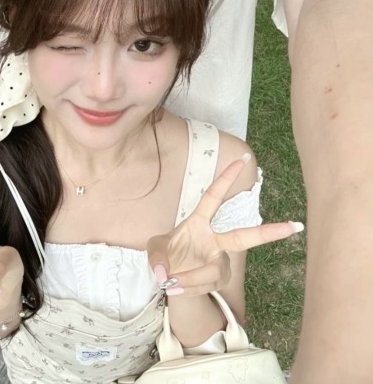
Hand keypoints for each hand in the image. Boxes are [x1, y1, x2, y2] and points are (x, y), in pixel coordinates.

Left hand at [147, 157, 302, 295]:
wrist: (170, 279)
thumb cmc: (166, 255)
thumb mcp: (154, 249)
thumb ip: (155, 256)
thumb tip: (164, 272)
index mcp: (198, 222)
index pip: (213, 197)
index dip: (225, 179)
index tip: (241, 159)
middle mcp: (214, 241)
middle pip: (243, 237)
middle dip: (268, 232)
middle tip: (294, 226)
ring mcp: (219, 261)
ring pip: (214, 270)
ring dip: (192, 278)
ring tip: (171, 282)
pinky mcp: (219, 279)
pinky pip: (206, 286)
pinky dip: (188, 288)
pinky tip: (175, 287)